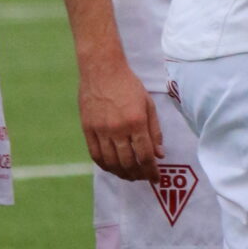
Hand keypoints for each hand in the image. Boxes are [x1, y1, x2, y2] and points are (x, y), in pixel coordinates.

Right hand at [78, 57, 163, 180]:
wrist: (102, 70)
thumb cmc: (129, 85)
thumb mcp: (148, 104)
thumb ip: (155, 130)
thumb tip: (159, 154)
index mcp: (136, 122)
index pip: (145, 155)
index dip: (151, 171)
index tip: (156, 178)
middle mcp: (118, 129)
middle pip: (128, 162)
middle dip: (138, 175)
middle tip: (144, 178)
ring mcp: (101, 130)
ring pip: (111, 162)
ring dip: (122, 174)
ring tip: (130, 176)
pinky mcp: (87, 130)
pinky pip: (96, 155)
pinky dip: (105, 166)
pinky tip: (113, 168)